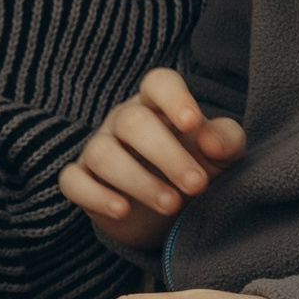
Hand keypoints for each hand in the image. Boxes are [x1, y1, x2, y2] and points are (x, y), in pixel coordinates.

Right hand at [59, 69, 245, 262]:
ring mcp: (98, 148)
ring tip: (171, 205)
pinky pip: (73, 181)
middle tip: (197, 185)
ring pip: (103, 154)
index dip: (174, 98)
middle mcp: (123, 121)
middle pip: (132, 122)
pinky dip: (95, 196)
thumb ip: (226, 140)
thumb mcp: (223, 156)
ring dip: (138, 181)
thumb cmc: (197, 170)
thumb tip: (208, 140)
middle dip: (166, 155)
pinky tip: (122, 210)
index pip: (158, 83)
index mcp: (158, 105)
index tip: (193, 123)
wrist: (170, 216)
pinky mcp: (82, 181)